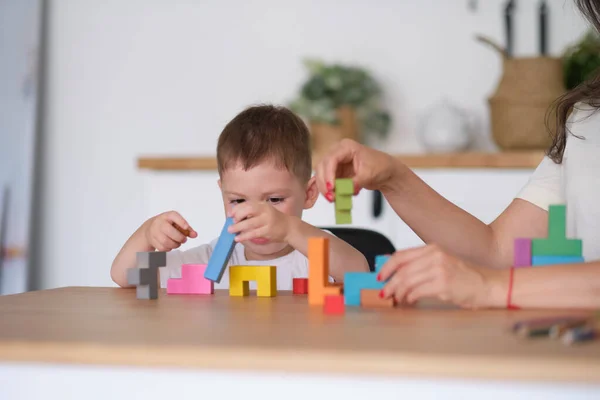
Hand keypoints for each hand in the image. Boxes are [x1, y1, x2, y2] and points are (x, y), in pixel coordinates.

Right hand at [145, 211, 197, 250]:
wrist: (150, 228)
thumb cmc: (167, 225)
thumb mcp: (177, 223)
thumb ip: (187, 229)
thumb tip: (195, 235)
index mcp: (168, 216)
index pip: (174, 216)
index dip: (181, 222)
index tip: (186, 227)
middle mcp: (160, 222)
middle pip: (171, 232)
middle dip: (180, 238)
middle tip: (184, 240)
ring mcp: (154, 231)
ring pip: (166, 242)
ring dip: (175, 245)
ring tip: (177, 243)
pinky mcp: (152, 240)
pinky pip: (162, 247)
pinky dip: (168, 248)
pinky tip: (170, 245)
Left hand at [228, 201, 290, 242]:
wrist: (289, 227)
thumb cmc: (274, 220)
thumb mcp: (264, 211)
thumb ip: (252, 212)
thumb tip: (235, 217)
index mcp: (263, 205)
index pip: (247, 204)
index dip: (236, 209)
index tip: (230, 215)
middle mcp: (265, 211)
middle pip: (248, 210)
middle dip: (237, 216)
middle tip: (232, 223)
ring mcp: (267, 221)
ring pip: (250, 223)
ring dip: (238, 227)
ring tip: (231, 231)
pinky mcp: (268, 231)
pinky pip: (253, 233)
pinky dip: (244, 236)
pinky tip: (238, 238)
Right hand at [315, 139, 399, 200]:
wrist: (387, 172)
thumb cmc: (381, 166)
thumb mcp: (368, 175)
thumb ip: (354, 182)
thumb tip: (343, 191)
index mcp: (346, 147)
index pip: (331, 159)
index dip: (328, 174)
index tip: (331, 187)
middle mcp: (338, 153)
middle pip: (322, 166)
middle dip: (324, 183)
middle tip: (330, 196)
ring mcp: (336, 163)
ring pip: (322, 175)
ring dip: (325, 188)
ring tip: (334, 199)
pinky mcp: (336, 173)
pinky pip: (327, 182)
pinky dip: (329, 190)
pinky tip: (335, 197)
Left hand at [378, 244, 493, 308]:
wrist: (488, 285)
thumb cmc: (464, 278)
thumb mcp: (441, 264)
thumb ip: (421, 265)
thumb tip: (397, 273)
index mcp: (432, 249)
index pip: (401, 256)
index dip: (387, 267)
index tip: (380, 277)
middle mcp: (435, 256)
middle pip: (402, 270)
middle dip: (389, 284)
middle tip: (384, 294)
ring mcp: (440, 269)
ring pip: (407, 281)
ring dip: (398, 293)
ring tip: (397, 300)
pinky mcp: (443, 283)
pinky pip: (417, 291)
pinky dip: (410, 298)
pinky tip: (410, 301)